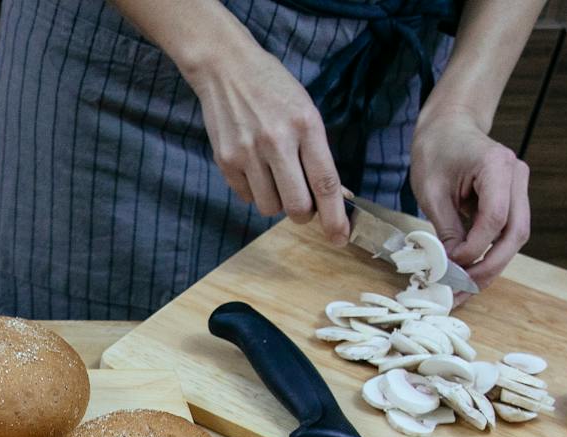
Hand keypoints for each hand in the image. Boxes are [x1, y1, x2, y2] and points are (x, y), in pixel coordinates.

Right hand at [188, 42, 348, 244]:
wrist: (226, 69)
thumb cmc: (274, 89)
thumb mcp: (306, 112)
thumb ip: (318, 153)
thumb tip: (335, 195)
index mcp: (305, 126)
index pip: (325, 182)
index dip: (334, 216)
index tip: (340, 236)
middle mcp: (276, 141)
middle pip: (296, 205)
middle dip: (304, 213)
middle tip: (304, 204)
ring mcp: (248, 153)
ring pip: (270, 207)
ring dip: (277, 201)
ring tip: (274, 176)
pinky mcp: (226, 161)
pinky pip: (247, 197)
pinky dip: (256, 191)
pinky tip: (255, 168)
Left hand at [410, 108, 529, 286]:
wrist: (449, 127)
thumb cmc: (437, 151)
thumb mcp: (431, 191)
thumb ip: (446, 228)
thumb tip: (452, 266)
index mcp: (497, 166)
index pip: (495, 218)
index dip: (475, 247)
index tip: (451, 264)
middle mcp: (517, 176)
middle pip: (516, 233)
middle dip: (490, 266)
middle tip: (462, 290)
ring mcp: (519, 188)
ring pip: (514, 238)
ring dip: (491, 266)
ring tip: (464, 290)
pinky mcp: (512, 199)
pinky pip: (505, 233)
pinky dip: (489, 255)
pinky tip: (469, 274)